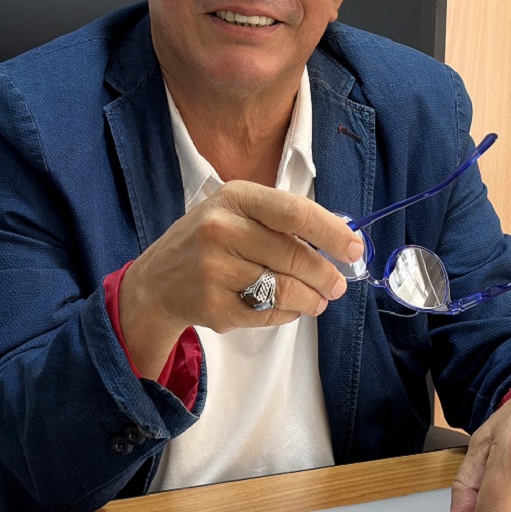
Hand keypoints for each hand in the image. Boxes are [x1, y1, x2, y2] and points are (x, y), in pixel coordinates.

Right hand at [118, 180, 364, 377]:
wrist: (156, 281)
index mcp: (234, 198)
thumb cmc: (208, 241)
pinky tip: (286, 307)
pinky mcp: (213, 305)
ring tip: (318, 300)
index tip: (354, 249)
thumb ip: (280, 221)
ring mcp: (214, 269)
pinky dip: (286, 313)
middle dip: (326, 275)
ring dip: (310, 299)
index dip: (331, 232)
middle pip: (295, 256)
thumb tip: (340, 238)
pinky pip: (267, 314)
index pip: (295, 212)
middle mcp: (221, 229)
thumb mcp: (236, 213)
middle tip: (338, 285)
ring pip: (284, 289)